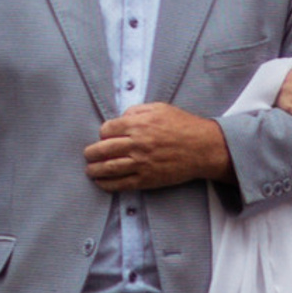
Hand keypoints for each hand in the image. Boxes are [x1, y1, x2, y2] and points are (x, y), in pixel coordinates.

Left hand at [84, 103, 230, 188]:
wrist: (203, 148)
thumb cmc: (183, 125)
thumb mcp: (160, 108)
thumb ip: (137, 109)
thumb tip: (121, 117)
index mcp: (138, 123)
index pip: (107, 129)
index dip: (102, 133)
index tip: (103, 137)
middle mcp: (137, 143)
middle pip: (103, 149)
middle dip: (91, 153)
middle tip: (88, 155)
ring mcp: (141, 163)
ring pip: (109, 168)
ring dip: (94, 170)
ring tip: (90, 170)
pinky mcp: (147, 179)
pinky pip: (122, 184)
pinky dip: (107, 185)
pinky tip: (101, 183)